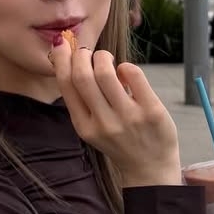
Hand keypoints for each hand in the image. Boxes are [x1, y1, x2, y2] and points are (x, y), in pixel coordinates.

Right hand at [49, 45, 180, 187]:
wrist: (150, 168)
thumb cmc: (120, 141)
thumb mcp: (93, 128)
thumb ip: (83, 101)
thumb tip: (71, 59)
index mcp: (84, 126)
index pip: (67, 85)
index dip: (61, 59)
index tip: (62, 44)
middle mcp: (104, 123)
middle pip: (83, 76)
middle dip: (81, 54)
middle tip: (87, 51)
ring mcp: (128, 117)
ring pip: (106, 73)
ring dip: (103, 57)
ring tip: (106, 59)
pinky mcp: (151, 111)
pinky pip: (134, 74)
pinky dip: (126, 66)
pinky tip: (126, 72)